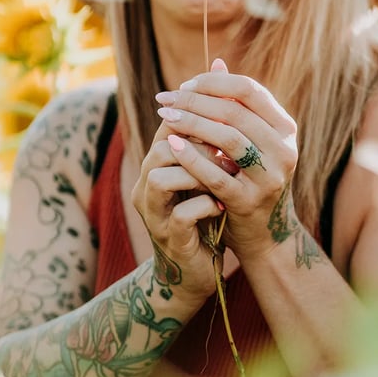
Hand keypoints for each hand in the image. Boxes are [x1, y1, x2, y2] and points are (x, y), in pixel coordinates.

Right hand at [131, 121, 224, 303]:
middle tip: (230, 152)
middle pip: (162, 149)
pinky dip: (205, 207)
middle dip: (200, 147)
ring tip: (227, 176)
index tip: (229, 121)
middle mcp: (147, 188)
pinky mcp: (170, 239)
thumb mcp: (201, 178)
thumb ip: (206, 147)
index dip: (198, 119)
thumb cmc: (200, 217)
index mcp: (155, 167)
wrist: (192, 271)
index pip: (168, 127)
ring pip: (161, 179)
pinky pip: (182, 215)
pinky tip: (222, 206)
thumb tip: (229, 105)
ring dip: (199, 175)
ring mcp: (155, 215)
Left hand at [154, 59, 298, 258]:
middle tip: (164, 99)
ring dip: (191, 123)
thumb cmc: (251, 179)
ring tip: (164, 117)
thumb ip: (235, 105)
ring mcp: (270, 176)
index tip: (182, 86)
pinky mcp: (250, 201)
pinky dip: (191, 157)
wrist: (266, 236)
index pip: (249, 90)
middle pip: (235, 111)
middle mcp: (284, 149)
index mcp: (285, 128)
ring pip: (227, 138)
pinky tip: (170, 145)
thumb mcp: (250, 141)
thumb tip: (217, 62)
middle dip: (194, 101)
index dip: (213, 83)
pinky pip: (216, 174)